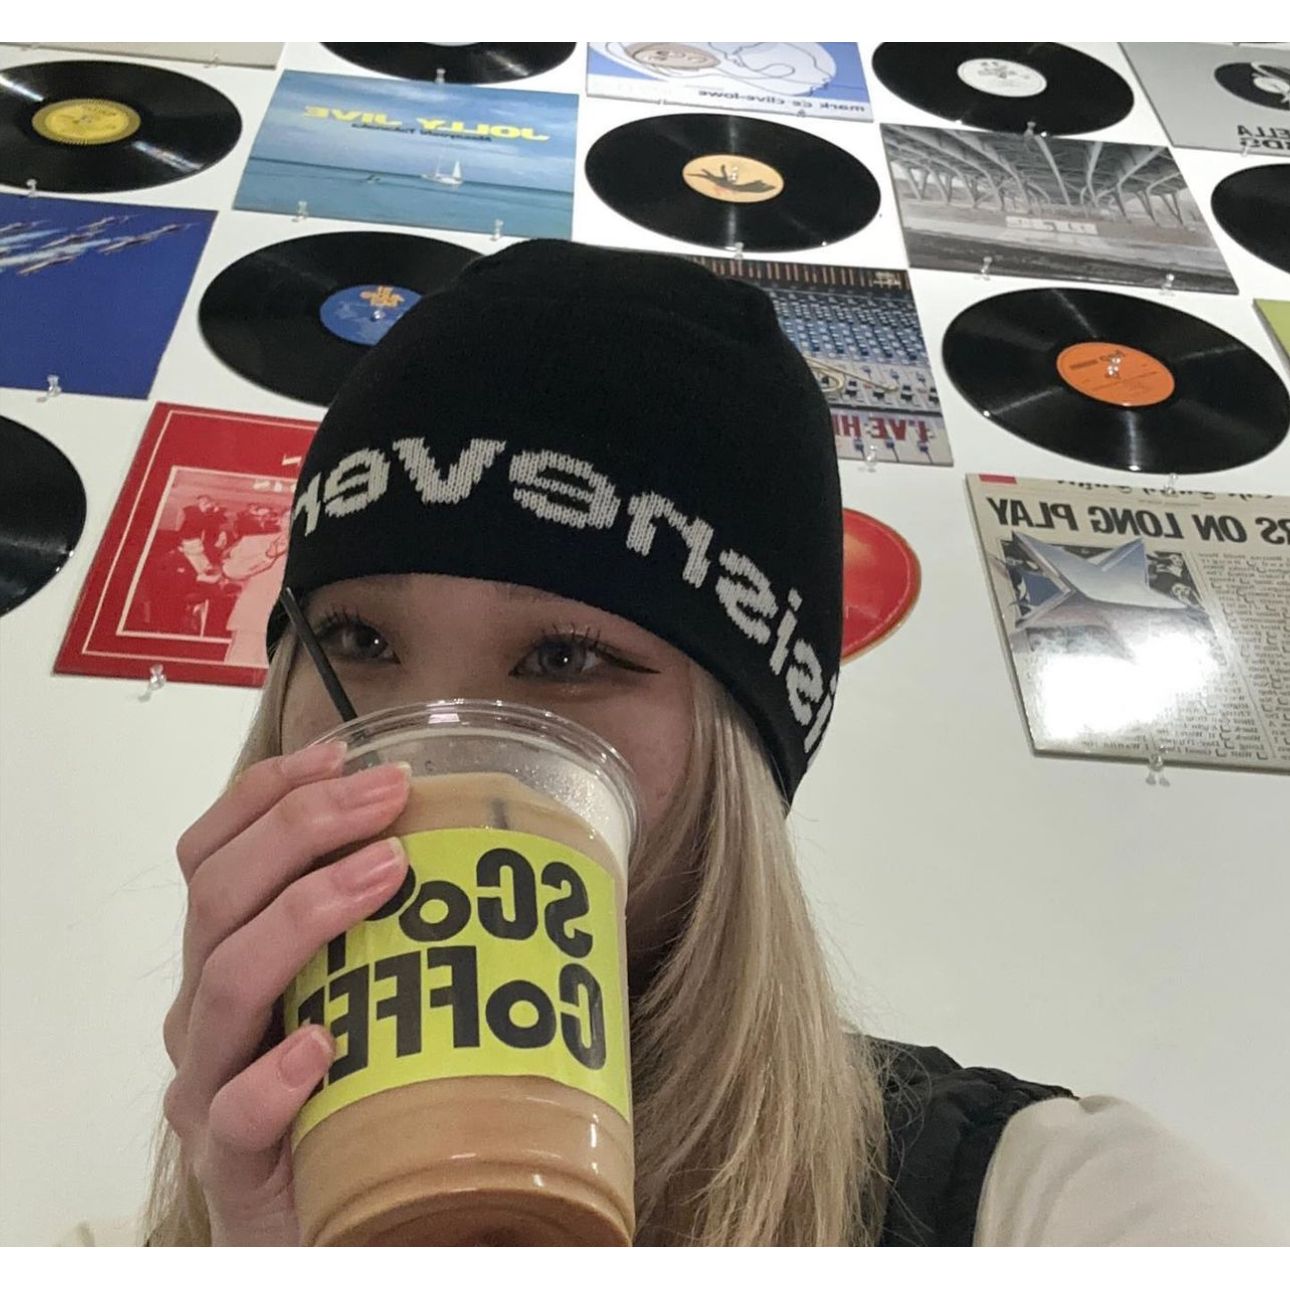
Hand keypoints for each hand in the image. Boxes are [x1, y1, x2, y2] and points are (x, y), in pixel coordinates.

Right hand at [162, 742, 411, 1244]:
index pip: (216, 850)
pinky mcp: (231, 1165)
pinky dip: (275, 1072)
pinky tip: (324, 1046)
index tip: (346, 751)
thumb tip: (485, 837)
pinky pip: (234, 1112)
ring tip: (388, 874)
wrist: (340, 1222)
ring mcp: (210, 1085)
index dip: (268, 791)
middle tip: (390, 794)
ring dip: (306, 913)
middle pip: (218, 895)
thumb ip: (396, 922)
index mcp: (231, 955)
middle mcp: (207, 1010)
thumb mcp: (371, 987)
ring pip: (226, 980)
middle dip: (302, 827)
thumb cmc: (359, 1090)